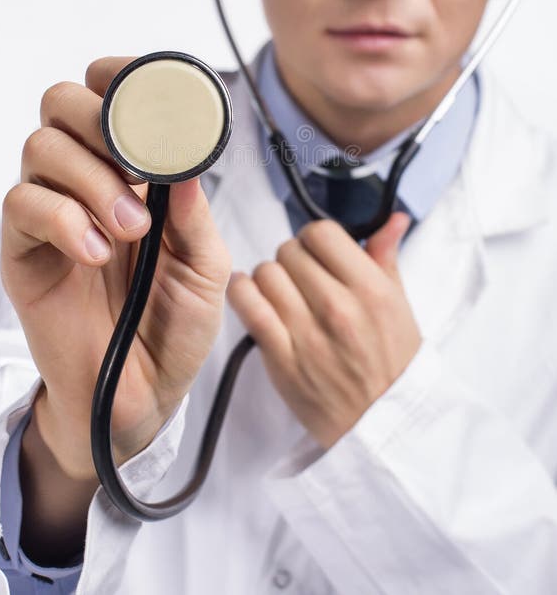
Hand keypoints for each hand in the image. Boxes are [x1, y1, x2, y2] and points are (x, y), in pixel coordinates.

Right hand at [1, 57, 230, 477]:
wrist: (140, 395)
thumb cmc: (172, 327)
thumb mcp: (206, 268)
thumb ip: (195, 214)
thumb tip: (185, 161)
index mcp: (134, 175)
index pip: (109, 98)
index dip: (121, 78)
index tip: (149, 93)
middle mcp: (87, 181)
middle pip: (63, 103)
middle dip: (100, 118)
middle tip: (135, 160)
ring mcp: (52, 213)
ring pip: (41, 146)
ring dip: (92, 179)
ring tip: (130, 230)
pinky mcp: (23, 251)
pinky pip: (21, 205)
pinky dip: (63, 218)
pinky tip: (95, 251)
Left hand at [228, 214, 419, 448]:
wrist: (381, 423)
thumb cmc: (392, 362)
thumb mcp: (400, 305)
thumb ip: (386, 256)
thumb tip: (393, 219)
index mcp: (371, 289)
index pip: (322, 233)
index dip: (315, 239)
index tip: (318, 253)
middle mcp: (338, 307)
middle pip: (289, 250)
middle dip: (292, 258)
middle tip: (301, 277)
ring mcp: (307, 334)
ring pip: (264, 273)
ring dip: (269, 278)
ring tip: (282, 292)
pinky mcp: (281, 358)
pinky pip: (248, 306)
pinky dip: (242, 293)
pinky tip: (251, 294)